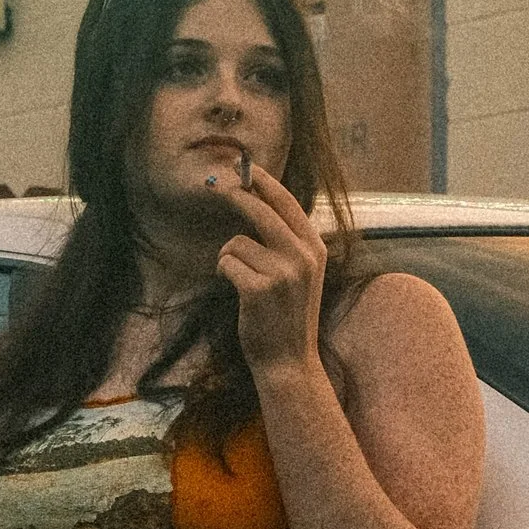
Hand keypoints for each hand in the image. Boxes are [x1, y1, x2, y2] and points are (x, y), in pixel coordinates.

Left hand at [206, 159, 326, 373]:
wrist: (289, 360)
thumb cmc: (287, 314)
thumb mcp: (302, 274)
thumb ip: (289, 242)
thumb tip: (260, 203)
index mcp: (316, 249)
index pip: (288, 204)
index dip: (265, 183)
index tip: (247, 167)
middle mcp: (303, 256)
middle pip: (261, 212)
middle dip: (234, 195)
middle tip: (213, 185)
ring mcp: (283, 273)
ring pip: (237, 242)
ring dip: (228, 257)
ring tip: (241, 280)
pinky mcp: (259, 288)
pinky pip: (226, 262)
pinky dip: (224, 272)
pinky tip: (237, 291)